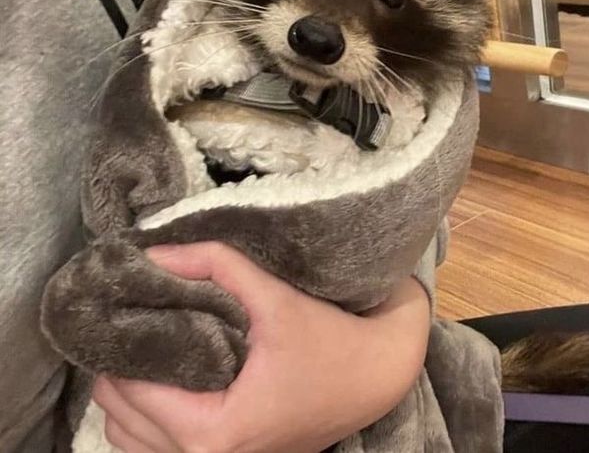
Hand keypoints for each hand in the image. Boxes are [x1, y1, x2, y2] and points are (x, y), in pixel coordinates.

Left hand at [92, 242, 430, 452]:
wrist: (373, 377)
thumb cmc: (329, 339)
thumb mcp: (274, 297)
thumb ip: (214, 265)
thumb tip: (152, 252)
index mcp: (214, 432)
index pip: (128, 389)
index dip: (122, 341)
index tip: (126, 300)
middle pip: (117, 416)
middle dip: (122, 362)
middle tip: (139, 316)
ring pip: (127, 437)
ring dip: (130, 390)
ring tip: (151, 343)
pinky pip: (151, 448)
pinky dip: (146, 414)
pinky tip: (168, 375)